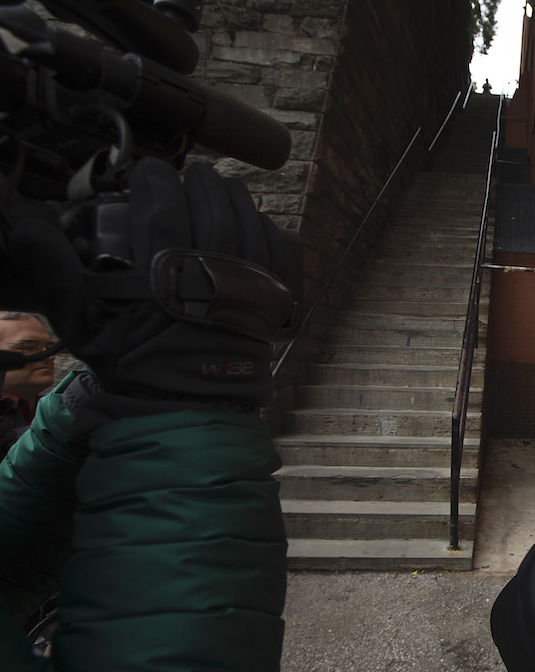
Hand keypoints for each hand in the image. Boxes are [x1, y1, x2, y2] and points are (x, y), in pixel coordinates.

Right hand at [8, 159, 290, 407]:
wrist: (187, 406)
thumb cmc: (136, 367)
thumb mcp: (86, 327)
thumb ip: (58, 276)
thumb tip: (28, 230)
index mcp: (166, 277)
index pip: (163, 210)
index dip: (156, 182)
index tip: (148, 170)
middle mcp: (211, 276)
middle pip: (211, 210)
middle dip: (200, 184)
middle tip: (189, 174)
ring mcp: (244, 288)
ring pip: (246, 225)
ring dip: (234, 199)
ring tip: (221, 185)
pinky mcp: (266, 302)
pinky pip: (274, 254)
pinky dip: (266, 229)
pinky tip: (254, 218)